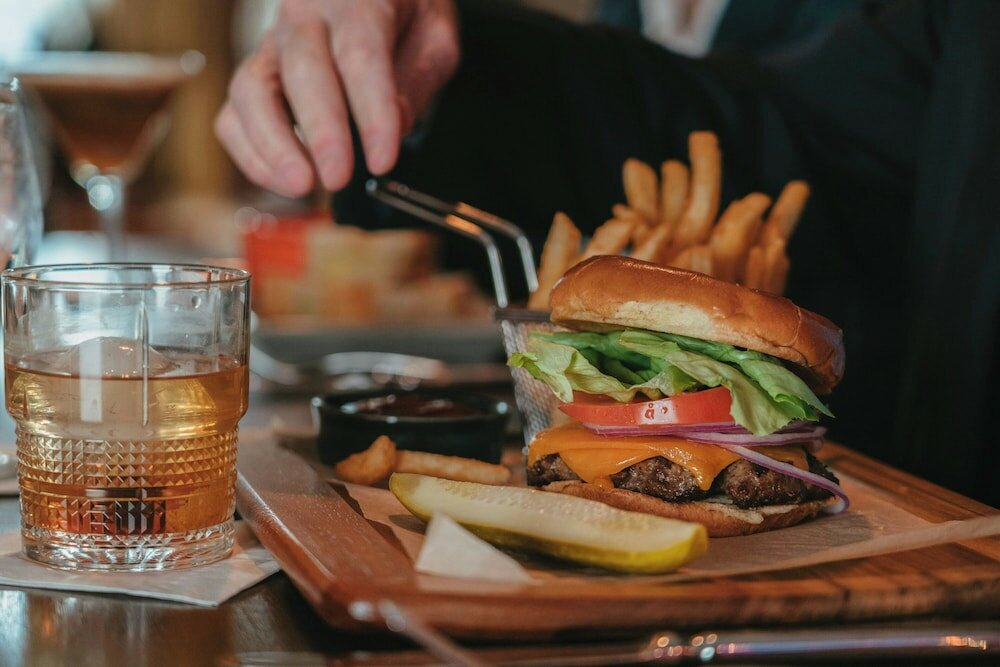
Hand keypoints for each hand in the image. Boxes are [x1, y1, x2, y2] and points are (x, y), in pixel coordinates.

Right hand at [215, 0, 459, 195]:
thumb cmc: (407, 14)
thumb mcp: (434, 37)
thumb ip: (418, 78)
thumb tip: (397, 124)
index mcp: (358, 0)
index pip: (361, 56)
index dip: (371, 114)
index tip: (382, 161)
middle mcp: (306, 16)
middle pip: (302, 70)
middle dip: (320, 132)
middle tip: (339, 178)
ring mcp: (272, 45)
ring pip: (251, 90)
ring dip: (273, 145)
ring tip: (302, 185)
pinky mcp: (254, 75)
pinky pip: (234, 116)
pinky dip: (252, 155)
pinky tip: (285, 182)